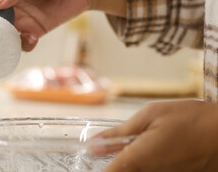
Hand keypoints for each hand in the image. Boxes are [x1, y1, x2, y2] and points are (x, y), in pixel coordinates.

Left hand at [92, 100, 217, 171]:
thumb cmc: (190, 119)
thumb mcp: (150, 115)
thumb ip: (120, 132)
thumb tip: (94, 143)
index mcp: (138, 159)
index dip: (99, 169)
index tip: (92, 159)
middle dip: (113, 163)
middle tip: (112, 146)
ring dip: (128, 163)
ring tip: (141, 143)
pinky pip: (150, 171)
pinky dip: (143, 164)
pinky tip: (152, 149)